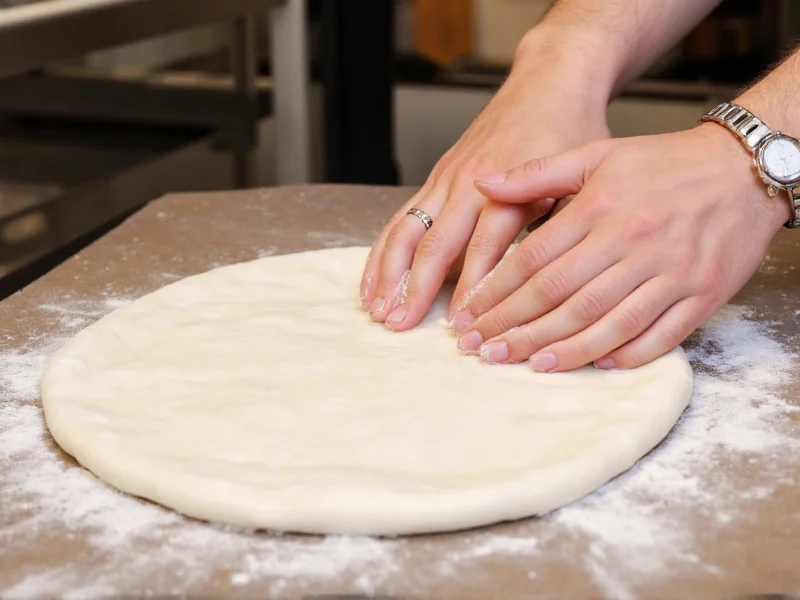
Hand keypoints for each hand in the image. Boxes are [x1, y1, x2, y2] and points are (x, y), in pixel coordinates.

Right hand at [359, 34, 610, 329]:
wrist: (549, 83)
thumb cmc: (567, 132)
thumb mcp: (579, 175)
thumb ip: (556, 221)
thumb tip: (544, 275)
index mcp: (509, 188)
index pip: (485, 247)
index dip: (472, 288)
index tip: (462, 323)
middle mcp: (470, 184)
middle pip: (434, 243)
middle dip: (413, 287)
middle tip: (398, 324)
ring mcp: (447, 180)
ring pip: (407, 231)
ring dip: (387, 273)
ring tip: (377, 309)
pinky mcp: (435, 179)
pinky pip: (400, 219)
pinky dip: (382, 251)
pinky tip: (372, 279)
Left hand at [455, 124, 789, 371]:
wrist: (743, 168)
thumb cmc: (664, 162)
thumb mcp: (596, 154)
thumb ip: (536, 172)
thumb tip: (482, 185)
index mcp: (601, 207)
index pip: (534, 260)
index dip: (497, 294)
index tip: (470, 317)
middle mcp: (632, 241)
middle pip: (562, 297)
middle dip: (516, 328)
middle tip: (483, 351)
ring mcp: (670, 271)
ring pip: (605, 322)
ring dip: (563, 349)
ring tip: (528, 364)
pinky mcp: (703, 294)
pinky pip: (660, 335)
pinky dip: (626, 353)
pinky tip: (595, 363)